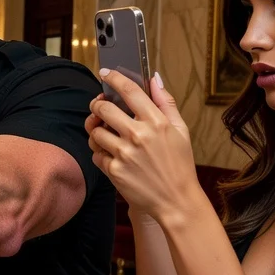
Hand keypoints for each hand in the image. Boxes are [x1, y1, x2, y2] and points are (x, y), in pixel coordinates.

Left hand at [86, 71, 205, 224]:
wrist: (176, 200)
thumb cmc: (179, 164)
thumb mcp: (180, 130)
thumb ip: (166, 103)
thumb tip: (154, 78)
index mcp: (156, 122)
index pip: (130, 91)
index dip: (114, 78)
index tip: (106, 73)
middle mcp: (138, 135)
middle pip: (103, 109)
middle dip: (97, 105)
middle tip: (99, 107)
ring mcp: (124, 153)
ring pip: (94, 132)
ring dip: (97, 131)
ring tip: (106, 135)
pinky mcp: (113, 170)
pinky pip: (95, 154)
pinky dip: (101, 153)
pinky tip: (113, 156)